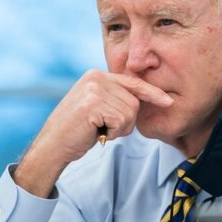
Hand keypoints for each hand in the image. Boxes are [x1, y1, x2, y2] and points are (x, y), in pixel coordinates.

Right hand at [15, 70, 172, 195]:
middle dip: (125, 122)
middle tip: (103, 127)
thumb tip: (143, 99)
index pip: (132, 82)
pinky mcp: (93, 103)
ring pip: (130, 113)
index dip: (152, 93)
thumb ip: (115, 98)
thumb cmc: (77, 131)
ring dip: (119, 129)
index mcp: (97, 75)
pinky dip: (113, 132)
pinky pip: (122, 121)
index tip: (168, 101)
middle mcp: (96, 77)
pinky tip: (96, 132)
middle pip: (135, 101)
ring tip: (98, 129)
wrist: (53, 145)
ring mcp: (94, 89)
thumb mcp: (97, 107)